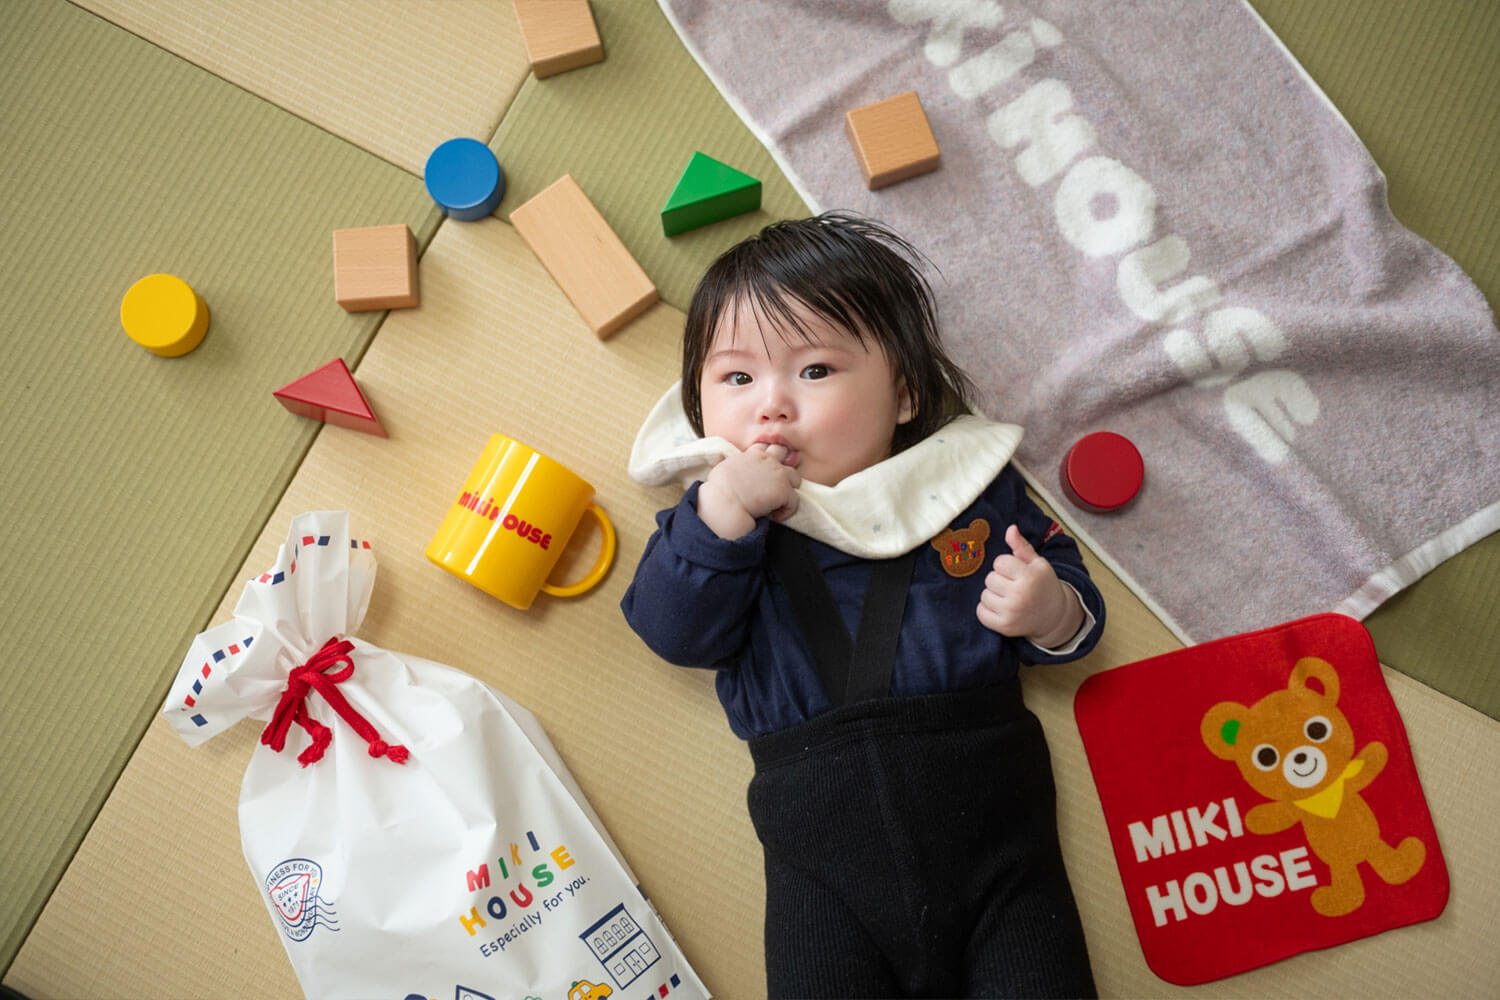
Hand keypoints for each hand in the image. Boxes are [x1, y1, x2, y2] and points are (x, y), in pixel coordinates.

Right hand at [697, 443, 800, 538]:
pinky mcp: (784, 491)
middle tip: (777, 481)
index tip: (764, 469)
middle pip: (784, 453)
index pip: (765, 447)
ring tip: (778, 501)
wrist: (725, 502)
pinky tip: (776, 516)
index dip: (768, 456)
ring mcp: (778, 475)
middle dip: (784, 463)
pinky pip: (794, 501)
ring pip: (795, 477)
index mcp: (752, 455)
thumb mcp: (725, 468)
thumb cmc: (719, 489)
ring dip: (789, 488)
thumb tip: (735, 473)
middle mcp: (768, 461)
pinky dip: (787, 510)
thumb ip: (736, 465)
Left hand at [976, 525, 1082, 645]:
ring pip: (984, 595)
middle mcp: (1020, 595)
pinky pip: (981, 612)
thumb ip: (1022, 547)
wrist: (1053, 616)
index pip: (999, 562)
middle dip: (999, 580)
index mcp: (1030, 576)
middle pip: (989, 578)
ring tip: (1008, 597)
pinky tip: (1001, 608)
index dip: (1005, 565)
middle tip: (1013, 586)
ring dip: (992, 594)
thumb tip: (1010, 529)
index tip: (1016, 572)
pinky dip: (987, 609)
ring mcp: (1011, 613)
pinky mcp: (1004, 627)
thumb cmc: (1043, 585)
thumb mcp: (1038, 564)